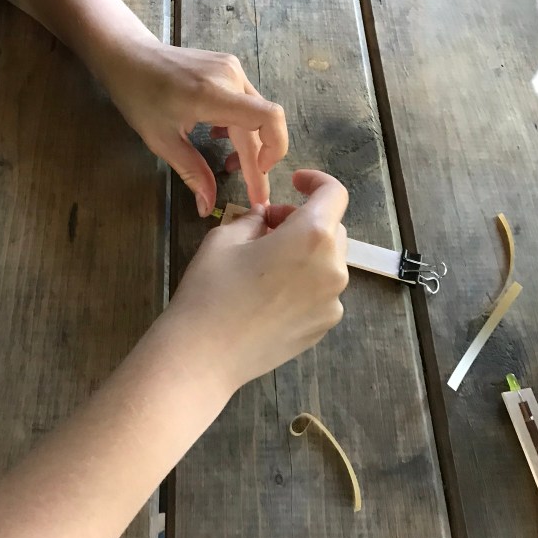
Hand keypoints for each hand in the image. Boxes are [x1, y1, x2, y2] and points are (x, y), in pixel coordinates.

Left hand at [103, 40, 287, 215]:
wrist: (128, 55)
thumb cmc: (139, 96)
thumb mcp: (162, 140)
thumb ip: (192, 172)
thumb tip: (208, 208)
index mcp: (214, 94)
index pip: (268, 118)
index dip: (274, 150)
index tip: (259, 177)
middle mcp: (231, 77)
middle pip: (262, 123)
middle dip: (258, 162)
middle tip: (252, 194)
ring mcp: (232, 68)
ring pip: (257, 112)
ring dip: (250, 143)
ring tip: (229, 166)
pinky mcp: (228, 66)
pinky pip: (246, 100)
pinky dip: (241, 124)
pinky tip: (219, 137)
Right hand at [167, 170, 348, 391]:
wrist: (203, 356)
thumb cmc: (210, 289)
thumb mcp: (225, 237)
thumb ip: (255, 219)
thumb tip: (268, 219)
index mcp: (312, 236)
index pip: (334, 194)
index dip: (316, 182)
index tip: (294, 183)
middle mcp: (333, 268)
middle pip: (332, 229)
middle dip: (303, 219)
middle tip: (266, 227)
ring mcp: (332, 302)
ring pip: (327, 261)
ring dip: (305, 252)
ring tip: (265, 264)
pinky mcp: (324, 328)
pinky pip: (322, 291)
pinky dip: (305, 281)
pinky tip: (269, 295)